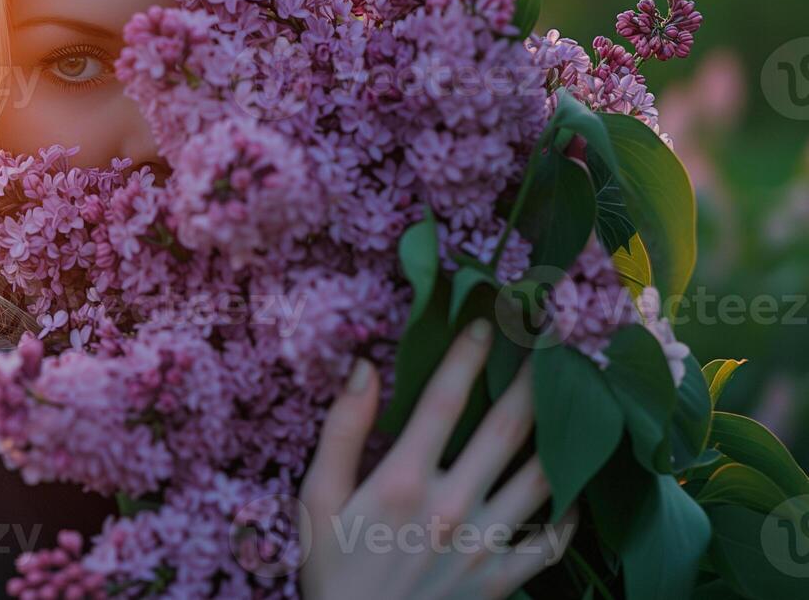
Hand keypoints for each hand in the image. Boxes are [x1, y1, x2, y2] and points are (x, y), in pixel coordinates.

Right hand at [298, 319, 576, 599]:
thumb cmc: (330, 572)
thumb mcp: (316, 500)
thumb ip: (341, 431)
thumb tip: (364, 367)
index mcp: (402, 480)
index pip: (443, 401)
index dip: (468, 356)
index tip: (488, 320)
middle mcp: (452, 506)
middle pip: (506, 429)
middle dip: (533, 379)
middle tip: (556, 342)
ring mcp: (483, 545)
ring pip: (540, 477)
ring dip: (561, 434)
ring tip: (577, 400)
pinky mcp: (501, 581)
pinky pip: (550, 542)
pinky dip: (569, 512)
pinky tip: (573, 488)